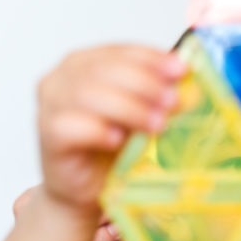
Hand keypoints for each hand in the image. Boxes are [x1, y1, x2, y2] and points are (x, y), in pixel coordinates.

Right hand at [37, 45, 186, 214]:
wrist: (87, 188)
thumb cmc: (113, 147)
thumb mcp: (141, 115)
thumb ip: (158, 98)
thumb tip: (191, 90)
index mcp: (85, 63)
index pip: (120, 51)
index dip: (152, 58)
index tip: (181, 70)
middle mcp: (63, 78)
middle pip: (105, 70)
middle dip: (145, 84)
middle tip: (173, 101)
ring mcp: (51, 106)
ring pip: (89, 95)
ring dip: (129, 108)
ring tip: (157, 124)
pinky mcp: (49, 136)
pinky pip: (71, 127)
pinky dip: (98, 131)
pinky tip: (118, 140)